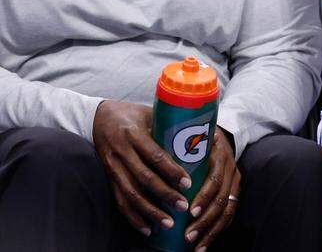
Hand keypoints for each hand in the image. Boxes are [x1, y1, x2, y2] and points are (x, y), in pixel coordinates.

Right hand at [92, 100, 191, 236]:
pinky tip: (146, 228)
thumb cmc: (133, 114)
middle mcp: (121, 151)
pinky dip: (132, 216)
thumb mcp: (151, 114)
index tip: (187, 184)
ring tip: (168, 224)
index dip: (171, 171)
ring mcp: (112, 166)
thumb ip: (172, 127)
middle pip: (144, 178)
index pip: (155, 156)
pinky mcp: (108, 177)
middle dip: (164, 195)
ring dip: (149, 211)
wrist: (98, 117)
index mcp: (134, 133)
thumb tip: (204, 139)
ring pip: (130, 193)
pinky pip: (119, 199)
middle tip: (183, 207)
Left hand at [184, 127, 240, 249]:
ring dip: (211, 231)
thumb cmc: (197, 136)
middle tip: (188, 235)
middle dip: (204, 221)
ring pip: (227, 211)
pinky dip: (217, 232)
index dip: (204, 197)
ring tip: (195, 245)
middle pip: (222, 200)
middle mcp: (231, 170)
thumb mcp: (190, 134)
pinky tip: (204, 246)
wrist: (221, 134)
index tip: (189, 211)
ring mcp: (234, 182)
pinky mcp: (234, 193)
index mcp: (220, 156)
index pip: (216, 179)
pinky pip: (229, 215)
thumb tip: (150, 144)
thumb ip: (174, 141)